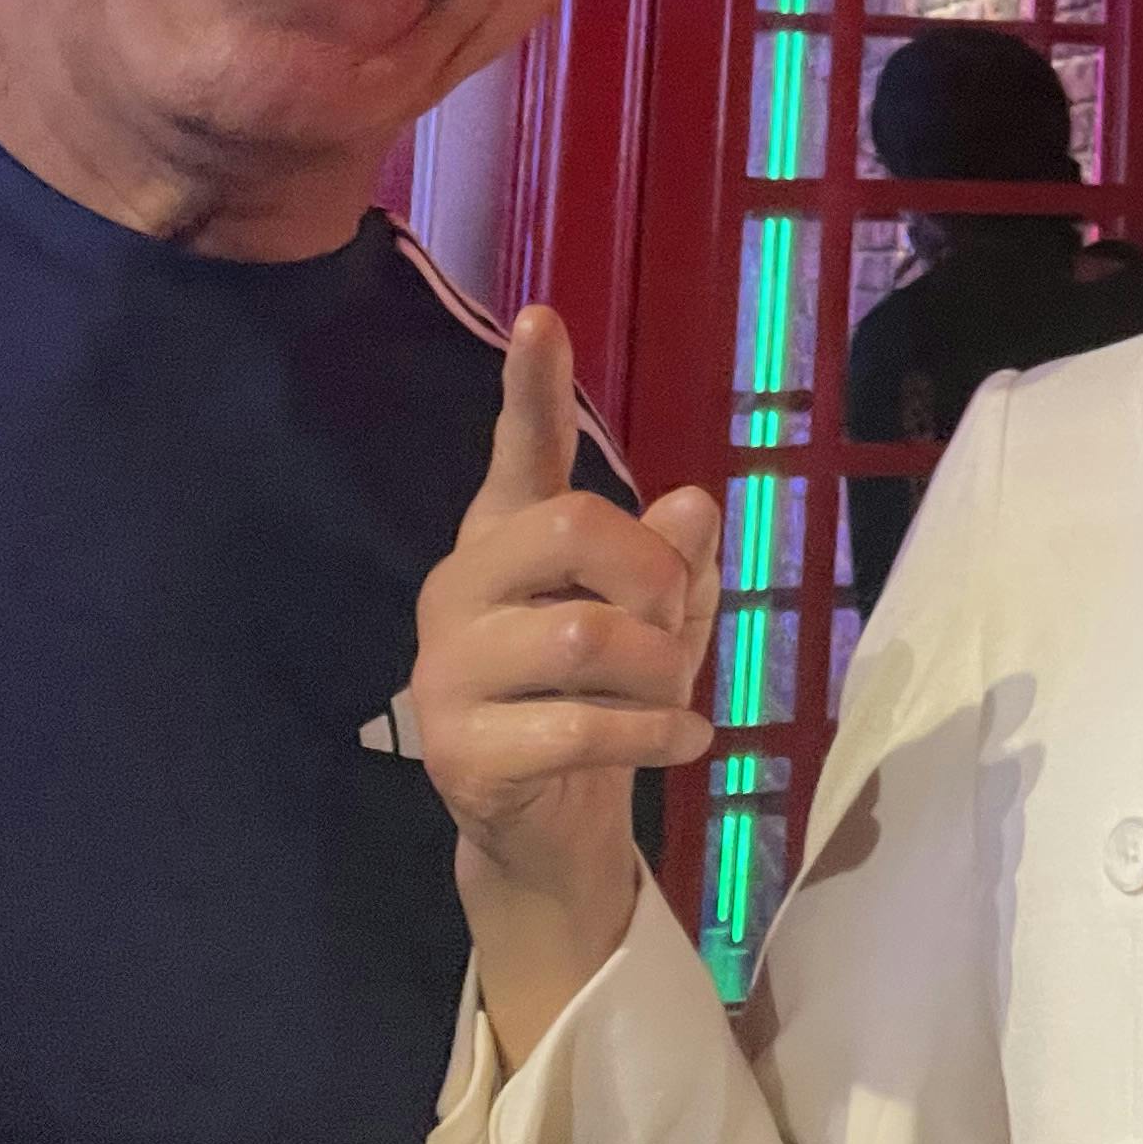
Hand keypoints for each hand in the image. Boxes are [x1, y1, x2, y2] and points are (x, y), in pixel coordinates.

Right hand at [413, 307, 721, 976]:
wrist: (552, 827)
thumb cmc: (607, 696)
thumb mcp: (659, 618)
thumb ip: (674, 559)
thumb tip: (695, 505)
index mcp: (505, 538)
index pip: (521, 450)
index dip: (533, 385)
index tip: (541, 316)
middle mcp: (458, 587)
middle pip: (573, 527)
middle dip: (654, 576)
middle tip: (675, 625)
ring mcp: (447, 672)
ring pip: (583, 635)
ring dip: (660, 670)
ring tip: (675, 696)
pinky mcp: (460, 751)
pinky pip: (581, 726)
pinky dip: (654, 734)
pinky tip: (684, 743)